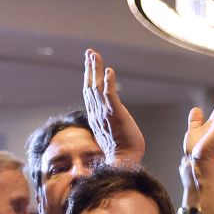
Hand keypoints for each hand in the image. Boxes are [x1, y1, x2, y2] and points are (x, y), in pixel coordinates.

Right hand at [83, 49, 144, 165]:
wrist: (124, 161)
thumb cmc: (122, 150)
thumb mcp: (111, 132)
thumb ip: (109, 120)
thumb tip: (112, 114)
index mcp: (95, 116)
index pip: (90, 93)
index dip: (89, 76)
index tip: (89, 63)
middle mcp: (97, 113)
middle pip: (90, 86)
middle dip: (90, 68)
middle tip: (89, 52)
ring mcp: (105, 113)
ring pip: (97, 87)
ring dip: (96, 70)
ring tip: (95, 56)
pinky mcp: (115, 114)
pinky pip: (110, 95)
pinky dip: (109, 82)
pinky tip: (109, 70)